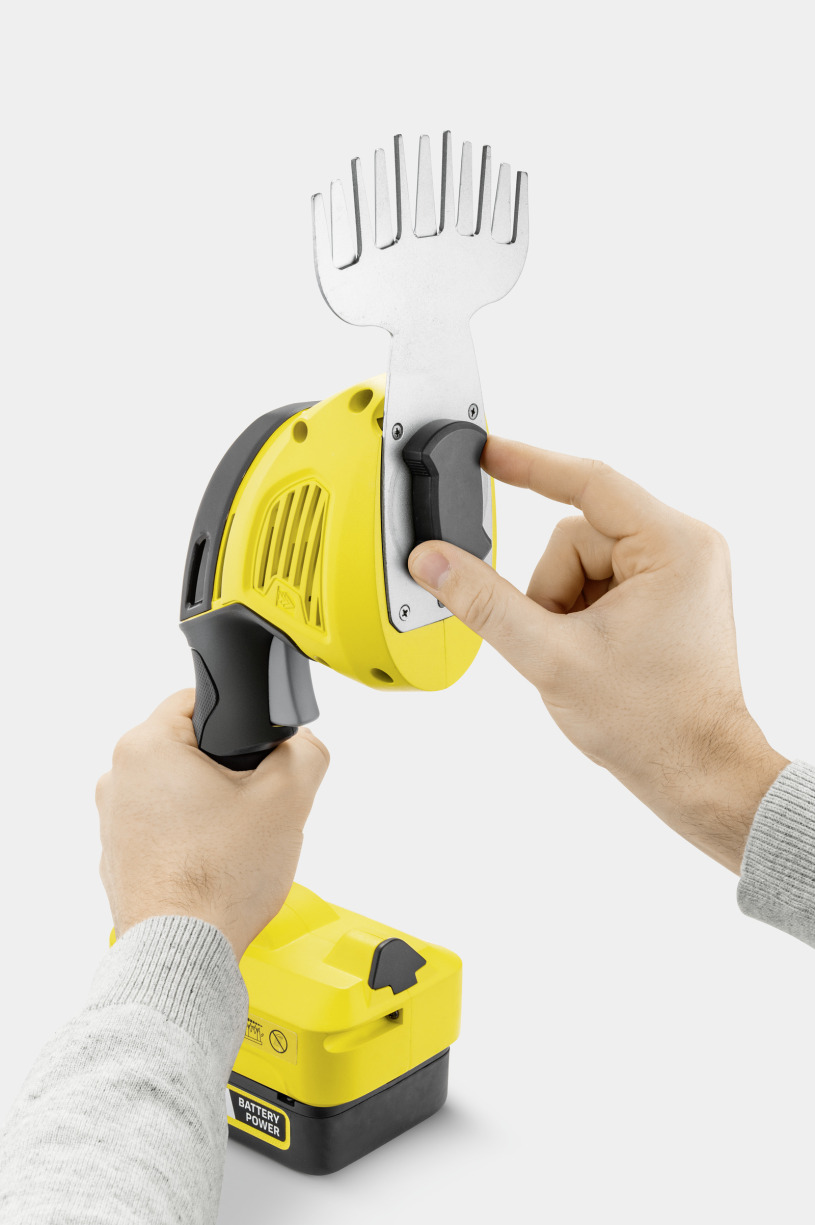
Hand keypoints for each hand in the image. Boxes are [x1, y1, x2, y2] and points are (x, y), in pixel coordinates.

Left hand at [96, 691, 328, 959]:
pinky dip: (191, 839)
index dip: (240, 722)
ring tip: (237, 840)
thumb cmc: (220, 877)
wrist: (186, 951)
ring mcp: (113, 821)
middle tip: (257, 802)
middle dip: (228, 770)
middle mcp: (118, 778)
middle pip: (190, 749)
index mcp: (147, 746)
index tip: (259, 754)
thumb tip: (303, 744)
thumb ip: (307, 751)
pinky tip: (217, 864)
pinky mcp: (119, 857)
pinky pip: (164, 829)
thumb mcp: (289, 797)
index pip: (199, 700)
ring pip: (178, 791)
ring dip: (210, 806)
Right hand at [409, 437, 787, 871]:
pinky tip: (597, 653)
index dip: (529, 464)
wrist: (697, 774)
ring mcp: (679, 572)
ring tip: (584, 655)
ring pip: (582, 561)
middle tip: (564, 642)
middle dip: (552, 590)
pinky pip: (600, 581)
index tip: (487, 451)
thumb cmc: (654, 724)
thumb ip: (485, 604)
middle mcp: (685, 548)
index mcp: (674, 546)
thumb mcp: (552, 658)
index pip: (588, 482)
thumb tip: (435, 562)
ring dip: (564, 606)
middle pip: (576, 535)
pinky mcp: (668, 595)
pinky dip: (580, 613)